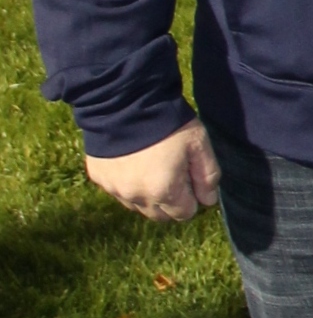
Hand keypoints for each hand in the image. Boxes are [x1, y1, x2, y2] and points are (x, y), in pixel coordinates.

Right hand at [84, 119, 221, 221]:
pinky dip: (127, 183)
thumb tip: (208, 201)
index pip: (184, 214)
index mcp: (163, 192)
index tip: (189, 177)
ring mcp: (114, 189)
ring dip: (147, 195)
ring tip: (152, 166)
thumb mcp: (199, 145)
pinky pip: (117, 191)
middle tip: (173, 173)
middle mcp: (136, 197)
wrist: (124, 102)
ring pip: (137, 206)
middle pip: (160, 215)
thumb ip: (207, 176)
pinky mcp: (98, 178)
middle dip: (171, 202)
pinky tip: (132, 161)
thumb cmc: (168, 123)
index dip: (191, 197)